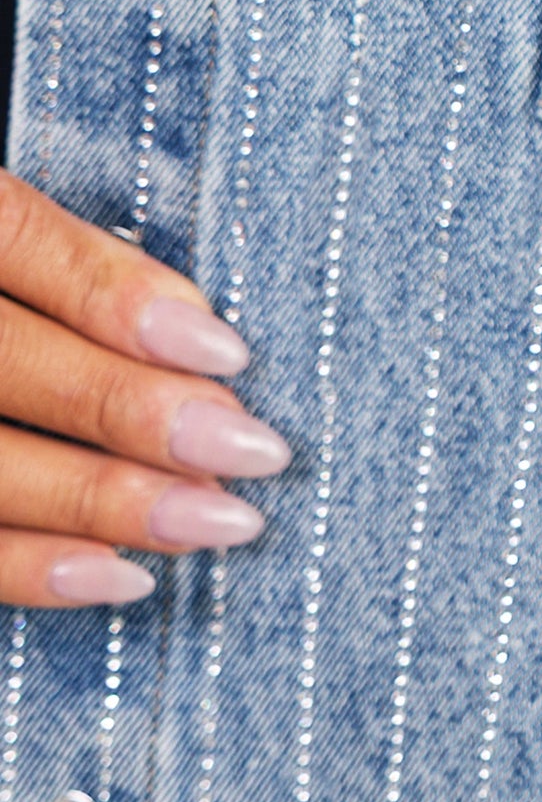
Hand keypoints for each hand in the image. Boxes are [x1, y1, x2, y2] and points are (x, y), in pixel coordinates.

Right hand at [0, 167, 288, 606]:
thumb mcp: (3, 225)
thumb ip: (74, 260)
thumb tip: (196, 328)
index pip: (20, 242)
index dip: (120, 297)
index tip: (228, 351)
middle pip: (7, 364)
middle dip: (137, 414)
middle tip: (257, 453)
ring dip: (105, 504)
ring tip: (219, 521)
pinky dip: (30, 570)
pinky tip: (124, 576)